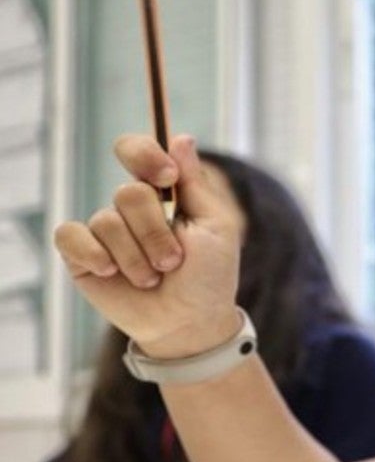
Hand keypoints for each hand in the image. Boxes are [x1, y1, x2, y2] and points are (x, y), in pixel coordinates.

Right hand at [53, 134, 242, 358]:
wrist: (188, 322)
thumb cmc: (209, 276)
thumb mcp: (216, 228)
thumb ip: (195, 184)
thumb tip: (180, 138)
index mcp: (163, 192)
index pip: (137, 151)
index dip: (145, 155)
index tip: (166, 177)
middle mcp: (130, 207)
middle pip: (129, 193)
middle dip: (156, 232)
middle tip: (173, 260)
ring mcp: (105, 230)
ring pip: (107, 221)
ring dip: (137, 256)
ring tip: (153, 278)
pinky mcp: (82, 254)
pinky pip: (70, 235)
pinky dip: (94, 254)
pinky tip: (112, 272)